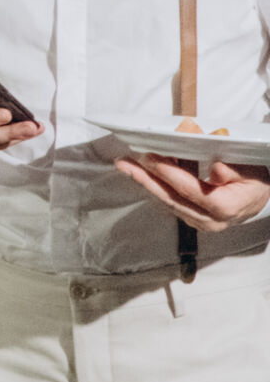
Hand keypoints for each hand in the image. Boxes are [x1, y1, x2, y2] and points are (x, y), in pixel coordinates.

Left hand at [116, 153, 269, 234]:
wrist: (258, 200)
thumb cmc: (254, 182)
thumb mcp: (251, 170)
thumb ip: (234, 170)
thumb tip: (216, 169)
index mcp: (225, 207)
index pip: (190, 189)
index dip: (168, 173)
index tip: (149, 158)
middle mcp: (210, 220)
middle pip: (172, 198)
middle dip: (145, 179)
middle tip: (124, 164)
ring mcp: (200, 223)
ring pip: (167, 202)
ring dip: (145, 182)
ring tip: (126, 165)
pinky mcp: (192, 220)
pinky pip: (170, 203)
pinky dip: (155, 186)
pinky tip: (142, 173)